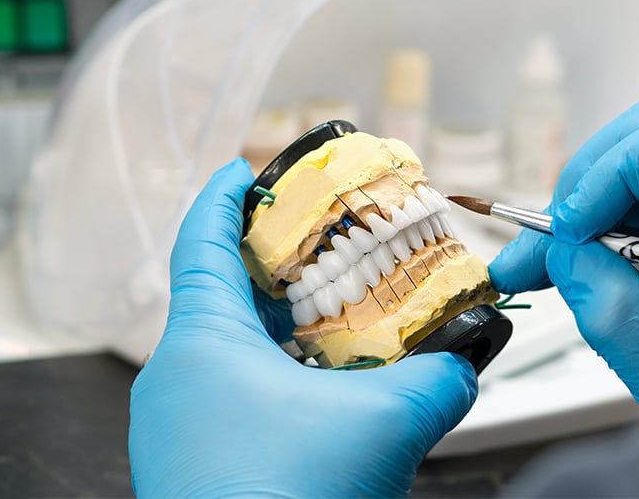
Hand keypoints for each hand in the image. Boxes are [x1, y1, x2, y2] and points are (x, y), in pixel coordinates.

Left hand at [129, 158, 477, 497]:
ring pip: (225, 358)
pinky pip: (226, 407)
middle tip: (317, 252)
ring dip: (275, 338)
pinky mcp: (188, 473)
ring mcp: (173, 429)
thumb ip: (436, 379)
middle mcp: (172, 378)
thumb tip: (466, 358)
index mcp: (199, 341)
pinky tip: (317, 406)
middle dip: (272, 272)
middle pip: (220, 297)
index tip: (246, 171)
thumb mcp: (383, 425)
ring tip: (332, 332)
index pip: (201, 240)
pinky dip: (268, 390)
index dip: (225, 197)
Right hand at [491, 95, 638, 419]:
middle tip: (542, 244)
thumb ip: (606, 298)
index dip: (611, 171)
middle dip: (584, 185)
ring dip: (582, 212)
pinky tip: (563, 266)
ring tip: (534, 265)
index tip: (570, 228)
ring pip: (638, 172)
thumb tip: (557, 250)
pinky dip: (598, 231)